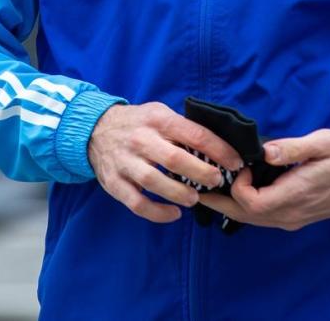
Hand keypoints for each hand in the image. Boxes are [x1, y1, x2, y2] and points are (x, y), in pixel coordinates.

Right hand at [87, 102, 242, 223]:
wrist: (94, 129)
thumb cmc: (138, 123)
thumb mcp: (159, 114)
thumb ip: (183, 128)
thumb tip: (219, 147)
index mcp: (158, 119)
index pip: (194, 134)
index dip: (218, 150)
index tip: (234, 162)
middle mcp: (140, 139)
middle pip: (174, 159)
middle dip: (200, 173)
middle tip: (215, 181)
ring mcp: (125, 162)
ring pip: (154, 181)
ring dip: (179, 193)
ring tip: (194, 199)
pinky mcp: (114, 182)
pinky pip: (136, 203)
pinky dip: (157, 213)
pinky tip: (174, 214)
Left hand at [195, 129, 329, 231]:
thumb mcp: (325, 143)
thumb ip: (295, 148)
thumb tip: (266, 152)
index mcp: (296, 195)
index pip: (252, 202)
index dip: (239, 185)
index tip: (244, 164)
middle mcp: (291, 213)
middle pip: (246, 216)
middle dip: (219, 203)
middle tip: (196, 190)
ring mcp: (294, 218)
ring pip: (253, 220)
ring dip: (230, 206)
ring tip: (210, 191)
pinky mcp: (296, 216)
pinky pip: (264, 218)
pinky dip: (245, 208)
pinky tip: (237, 194)